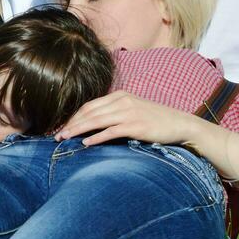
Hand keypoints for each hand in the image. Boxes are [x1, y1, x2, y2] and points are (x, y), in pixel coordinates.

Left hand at [55, 91, 196, 146]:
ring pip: (96, 120)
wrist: (180, 124)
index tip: (62, 126)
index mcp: (120, 95)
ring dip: (78, 130)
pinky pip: (111, 132)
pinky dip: (96, 137)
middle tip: (57, 134)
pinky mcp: (135, 126)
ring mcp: (129, 112)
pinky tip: (85, 143)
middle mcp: (122, 101)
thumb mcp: (134, 109)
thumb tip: (95, 122)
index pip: (90, 105)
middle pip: (90, 112)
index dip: (74, 116)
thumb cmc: (156, 119)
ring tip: (64, 138)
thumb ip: (116, 112)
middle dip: (71, 123)